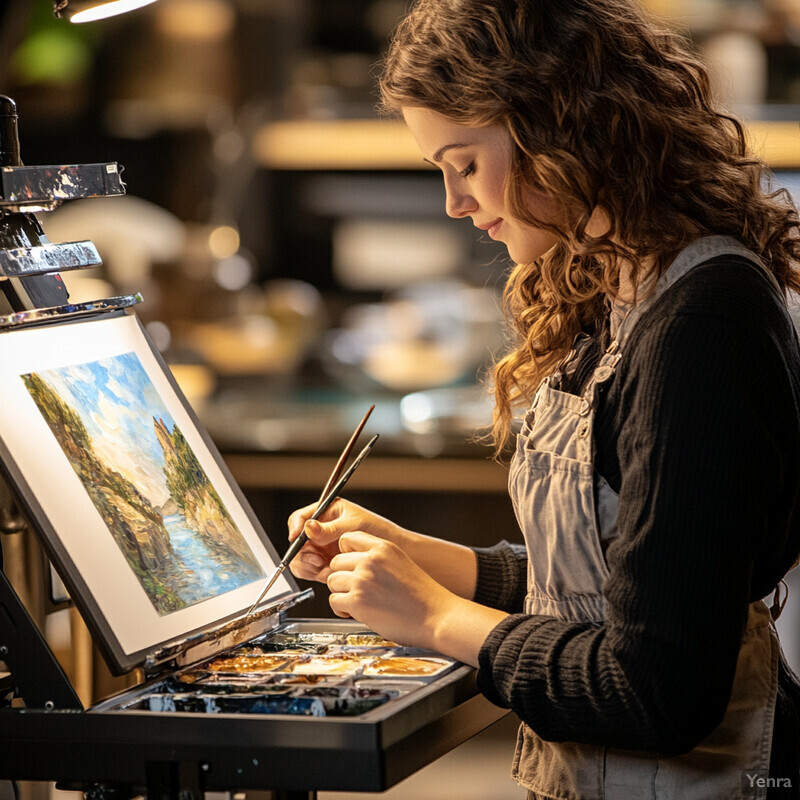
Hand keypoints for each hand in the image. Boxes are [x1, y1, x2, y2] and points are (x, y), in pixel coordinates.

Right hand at [286, 498, 401, 582]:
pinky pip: (310, 571)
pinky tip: (329, 573)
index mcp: (326, 513)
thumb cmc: (377, 530)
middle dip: (302, 552)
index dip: (295, 528)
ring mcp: (321, 548)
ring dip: (308, 565)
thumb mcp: (353, 525)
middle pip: (297, 542)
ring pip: (301, 558)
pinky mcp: (325, 563)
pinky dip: (316, 574)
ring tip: (324, 567)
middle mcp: (320, 531)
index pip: (300, 518)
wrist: (392, 551)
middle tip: (315, 559)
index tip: (297, 538)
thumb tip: (308, 527)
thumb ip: (330, 529)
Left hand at [326, 531, 454, 649]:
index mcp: (383, 547)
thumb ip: (377, 558)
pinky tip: (355, 613)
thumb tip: (352, 563)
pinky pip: (334, 601)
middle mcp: (371, 560)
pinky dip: (341, 610)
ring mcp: (362, 579)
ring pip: (332, 581)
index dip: (345, 554)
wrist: (437, 616)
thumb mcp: (400, 562)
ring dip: (341, 593)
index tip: (350, 566)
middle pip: (335, 562)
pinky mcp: (357, 601)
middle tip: (353, 590)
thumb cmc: (423, 596)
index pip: (347, 538)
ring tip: (356, 602)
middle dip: (342, 577)